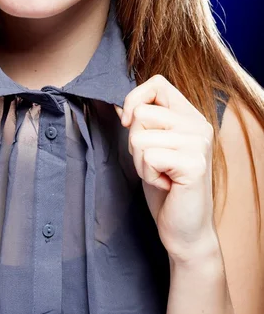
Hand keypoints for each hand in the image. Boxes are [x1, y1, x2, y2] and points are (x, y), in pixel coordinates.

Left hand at [114, 75, 218, 262]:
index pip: (157, 83)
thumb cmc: (165, 188)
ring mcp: (199, 143)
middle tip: (155, 163)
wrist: (184, 230)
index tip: (128, 123)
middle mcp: (199, 125)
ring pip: (140, 136)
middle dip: (134, 141)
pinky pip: (148, 156)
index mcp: (190, 117)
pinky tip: (166, 185)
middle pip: (140, 112)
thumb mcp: (149, 148)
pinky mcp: (194, 163)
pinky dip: (148, 174)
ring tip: (161, 175)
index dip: (134, 98)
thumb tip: (114, 104)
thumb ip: (140, 124)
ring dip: (140, 162)